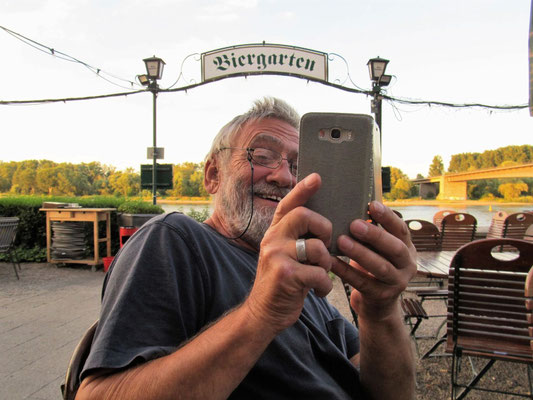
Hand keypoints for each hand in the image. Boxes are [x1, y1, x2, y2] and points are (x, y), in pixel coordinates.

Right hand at [245, 173, 334, 333]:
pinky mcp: (285, 275)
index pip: (287, 205)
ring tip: (319, 274)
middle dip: (323, 229)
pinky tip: (317, 291)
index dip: (302, 190)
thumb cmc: (281, 284)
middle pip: (303, 216)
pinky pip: (318, 273)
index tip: (317, 177)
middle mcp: (272, 240)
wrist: (263, 314)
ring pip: (316, 247)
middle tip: (324, 245)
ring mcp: (276, 257)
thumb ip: (296, 239)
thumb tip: (323, 224)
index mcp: (274, 233)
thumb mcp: (283, 256)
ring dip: (325, 263)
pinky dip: (324, 285)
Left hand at [331, 201, 416, 321]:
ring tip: (341, 241)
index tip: (372, 205)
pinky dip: (346, 272)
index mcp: (407, 247)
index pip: (401, 229)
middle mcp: (407, 265)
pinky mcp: (382, 297)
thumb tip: (352, 203)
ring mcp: (397, 282)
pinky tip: (331, 262)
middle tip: (354, 224)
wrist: (377, 303)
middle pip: (395, 248)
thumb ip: (372, 231)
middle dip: (375, 235)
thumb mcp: (377, 248)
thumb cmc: (372, 265)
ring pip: (380, 267)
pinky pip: (362, 283)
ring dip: (360, 253)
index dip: (388, 217)